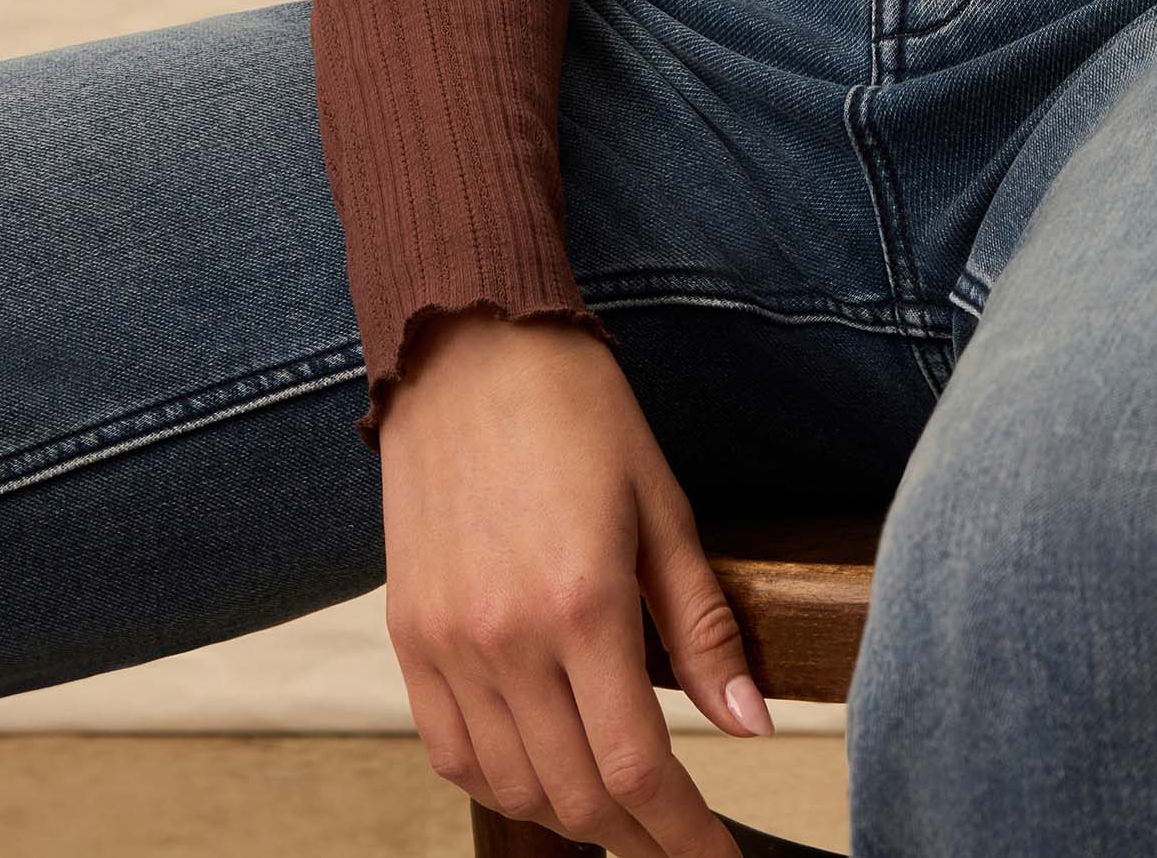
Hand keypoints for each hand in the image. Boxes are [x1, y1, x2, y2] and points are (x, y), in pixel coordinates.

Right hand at [378, 304, 771, 857]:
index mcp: (582, 604)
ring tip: (621, 812)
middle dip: (637, 837)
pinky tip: (540, 773)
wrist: (467, 349)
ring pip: (511, 787)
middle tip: (680, 841)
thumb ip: (702, 625)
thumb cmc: (576, 410)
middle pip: (574, 796)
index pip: (635, 768)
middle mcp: (505, 639)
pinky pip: (450, 752)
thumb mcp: (662, 506)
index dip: (683, 834)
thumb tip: (748, 724)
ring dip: (571, 817)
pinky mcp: (408, 637)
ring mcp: (446, 644)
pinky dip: (501, 782)